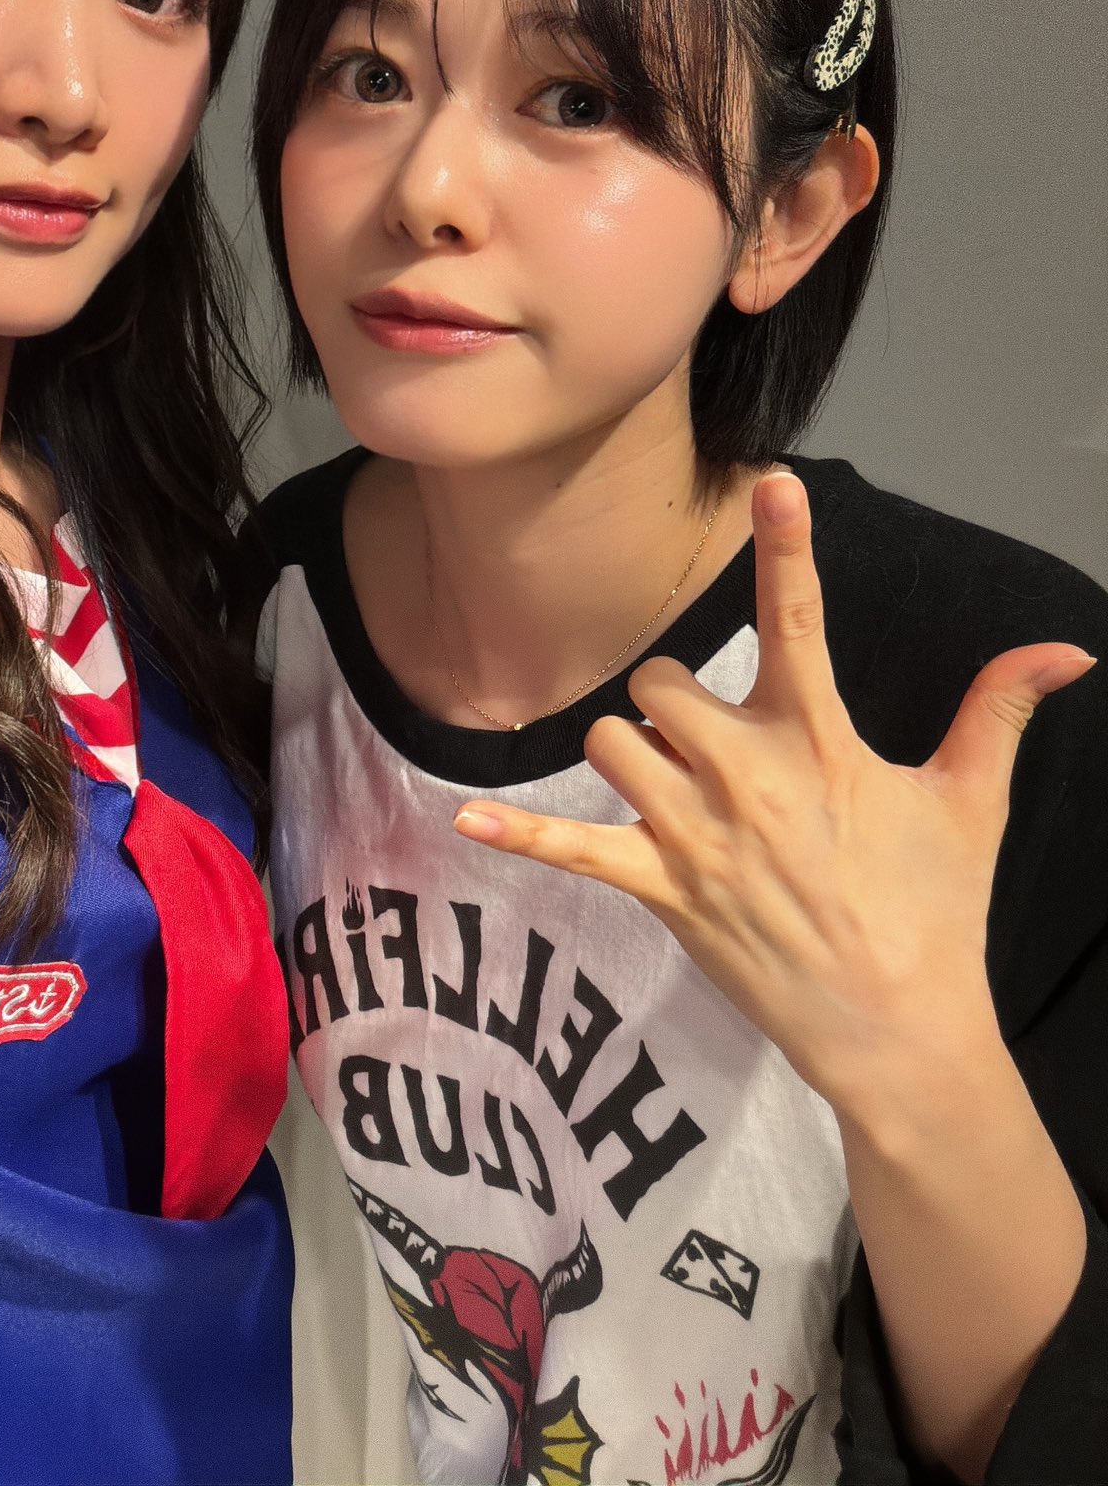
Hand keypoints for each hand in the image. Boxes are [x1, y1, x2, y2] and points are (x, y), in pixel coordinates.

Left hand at [453, 470, 1095, 1116]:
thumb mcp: (971, 802)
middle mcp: (748, 776)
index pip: (799, 620)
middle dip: (678, 697)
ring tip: (672, 782)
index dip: (787, 544)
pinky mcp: (662, 890)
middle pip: (664, 681)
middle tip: (716, 738)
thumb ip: (1000, 711)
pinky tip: (465, 820)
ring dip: (632, 749)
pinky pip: (572, 848)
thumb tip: (1068, 649)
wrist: (898, 1031)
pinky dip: (520, 834)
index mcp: (820, 741)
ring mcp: (696, 835)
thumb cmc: (935, 912)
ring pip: (614, 740)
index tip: (774, 482)